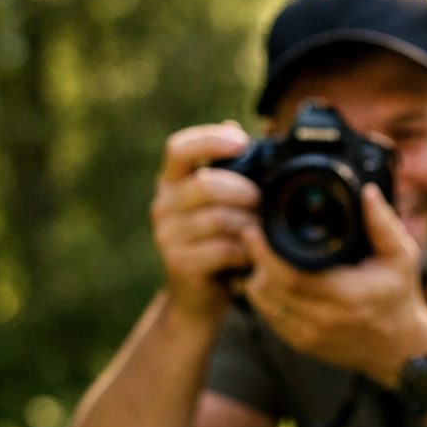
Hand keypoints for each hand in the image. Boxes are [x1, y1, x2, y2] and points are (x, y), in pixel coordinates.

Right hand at [150, 122, 260, 322]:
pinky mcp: (178, 264)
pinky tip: (253, 254)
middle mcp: (162, 206)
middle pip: (206, 185)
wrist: (199, 298)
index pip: (179, 149)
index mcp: (171, 183)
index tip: (241, 142)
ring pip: (217, 218)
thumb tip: (246, 128)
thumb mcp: (221, 204)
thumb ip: (230, 171)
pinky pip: (221, 250)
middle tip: (264, 202)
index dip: (209, 140)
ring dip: (248, 224)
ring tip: (263, 230)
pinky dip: (245, 250)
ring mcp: (167, 236)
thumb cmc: (217, 244)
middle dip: (244, 192)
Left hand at [243, 182, 426, 385]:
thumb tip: (368, 192)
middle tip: (250, 234)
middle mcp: (325, 320)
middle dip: (254, 259)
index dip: (265, 253)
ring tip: (259, 254)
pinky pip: (270, 318)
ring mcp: (310, 336)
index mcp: (347, 296)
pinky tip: (267, 278)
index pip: (291, 277)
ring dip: (256, 277)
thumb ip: (383, 224)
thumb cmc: (399, 298)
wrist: (399, 349)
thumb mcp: (401, 257)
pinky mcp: (302, 344)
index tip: (255, 229)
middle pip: (269, 289)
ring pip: (264, 304)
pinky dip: (263, 297)